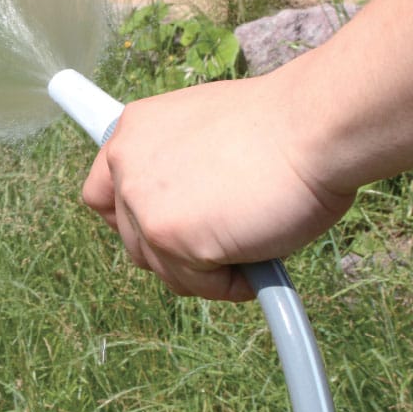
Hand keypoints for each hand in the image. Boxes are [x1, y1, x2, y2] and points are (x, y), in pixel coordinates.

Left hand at [81, 76, 354, 300]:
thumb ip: (178, 166)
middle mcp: (126, 166)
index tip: (160, 230)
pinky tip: (260, 252)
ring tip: (251, 239)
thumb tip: (184, 210)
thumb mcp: (205, 132)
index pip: (99, 194)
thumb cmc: (281, 127)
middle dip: (175, 250)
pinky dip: (232, 282)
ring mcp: (144, 205)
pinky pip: (199, 284)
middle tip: (223, 238)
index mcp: (133, 132)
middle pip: (132, 240)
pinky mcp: (171, 239)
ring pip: (165, 269)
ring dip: (206, 268)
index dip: (131, 219)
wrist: (312, 127)